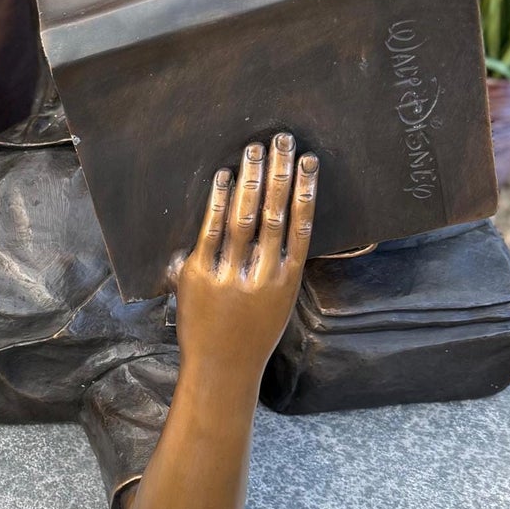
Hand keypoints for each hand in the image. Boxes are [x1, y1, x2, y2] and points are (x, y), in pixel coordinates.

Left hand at [172, 135, 317, 376]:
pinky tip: (224, 177)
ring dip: (250, 178)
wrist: (221, 369)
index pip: (302, 224)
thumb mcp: (276, 303)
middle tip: (281, 139)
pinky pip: (211, 231)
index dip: (305, 189)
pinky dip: (218, 201)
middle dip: (278, 172)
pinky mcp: (201, 274)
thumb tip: (282, 228)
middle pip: (274, 212)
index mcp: (287, 279)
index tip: (308, 160)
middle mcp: (263, 274)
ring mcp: (232, 274)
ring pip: (244, 217)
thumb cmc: (250, 335)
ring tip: (255, 149)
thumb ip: (277, 266)